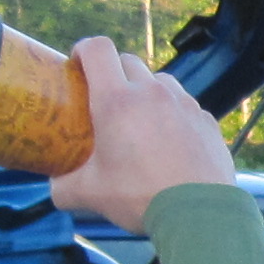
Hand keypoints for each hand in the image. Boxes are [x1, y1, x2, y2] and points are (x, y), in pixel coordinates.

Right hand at [50, 38, 237, 229]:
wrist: (199, 214)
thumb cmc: (140, 197)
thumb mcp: (91, 194)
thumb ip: (64, 187)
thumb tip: (56, 187)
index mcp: (117, 100)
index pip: (97, 49)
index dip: (83, 50)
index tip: (77, 64)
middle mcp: (152, 93)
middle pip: (128, 61)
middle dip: (113, 72)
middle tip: (105, 100)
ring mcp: (184, 103)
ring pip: (159, 80)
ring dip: (145, 90)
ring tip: (139, 120)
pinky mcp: (207, 119)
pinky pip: (184, 104)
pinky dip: (172, 112)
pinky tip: (169, 140)